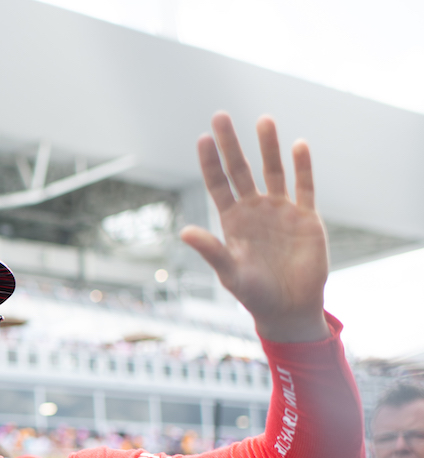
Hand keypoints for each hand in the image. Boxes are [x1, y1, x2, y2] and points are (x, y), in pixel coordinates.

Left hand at [182, 113, 328, 342]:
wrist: (289, 308)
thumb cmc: (255, 294)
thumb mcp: (230, 273)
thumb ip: (211, 250)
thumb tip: (185, 232)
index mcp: (232, 221)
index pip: (218, 185)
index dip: (210, 163)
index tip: (203, 139)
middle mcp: (254, 210)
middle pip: (241, 170)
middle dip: (231, 144)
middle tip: (221, 115)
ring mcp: (281, 211)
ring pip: (274, 172)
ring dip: (269, 147)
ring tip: (264, 120)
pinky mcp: (306, 218)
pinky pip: (305, 187)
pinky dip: (303, 167)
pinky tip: (299, 145)